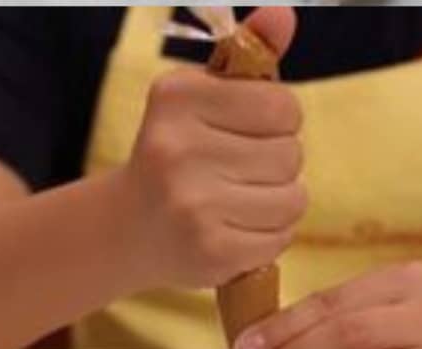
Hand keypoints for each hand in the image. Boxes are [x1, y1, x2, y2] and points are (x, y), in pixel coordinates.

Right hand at [123, 8, 305, 288]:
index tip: (251, 133)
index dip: (279, 122)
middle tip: (241, 174)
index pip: (284, 106)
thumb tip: (286, 14)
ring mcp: (193, 206)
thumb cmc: (175, 155)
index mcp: (177, 98)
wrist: (128, 229)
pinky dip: (270, 236)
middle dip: (277, 165)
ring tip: (243, 202)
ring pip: (293, 198)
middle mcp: (179, 150)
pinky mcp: (211, 252)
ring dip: (279, 202)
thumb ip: (245, 57)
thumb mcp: (200, 98)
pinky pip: (281, 237)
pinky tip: (239, 230)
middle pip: (291, 155)